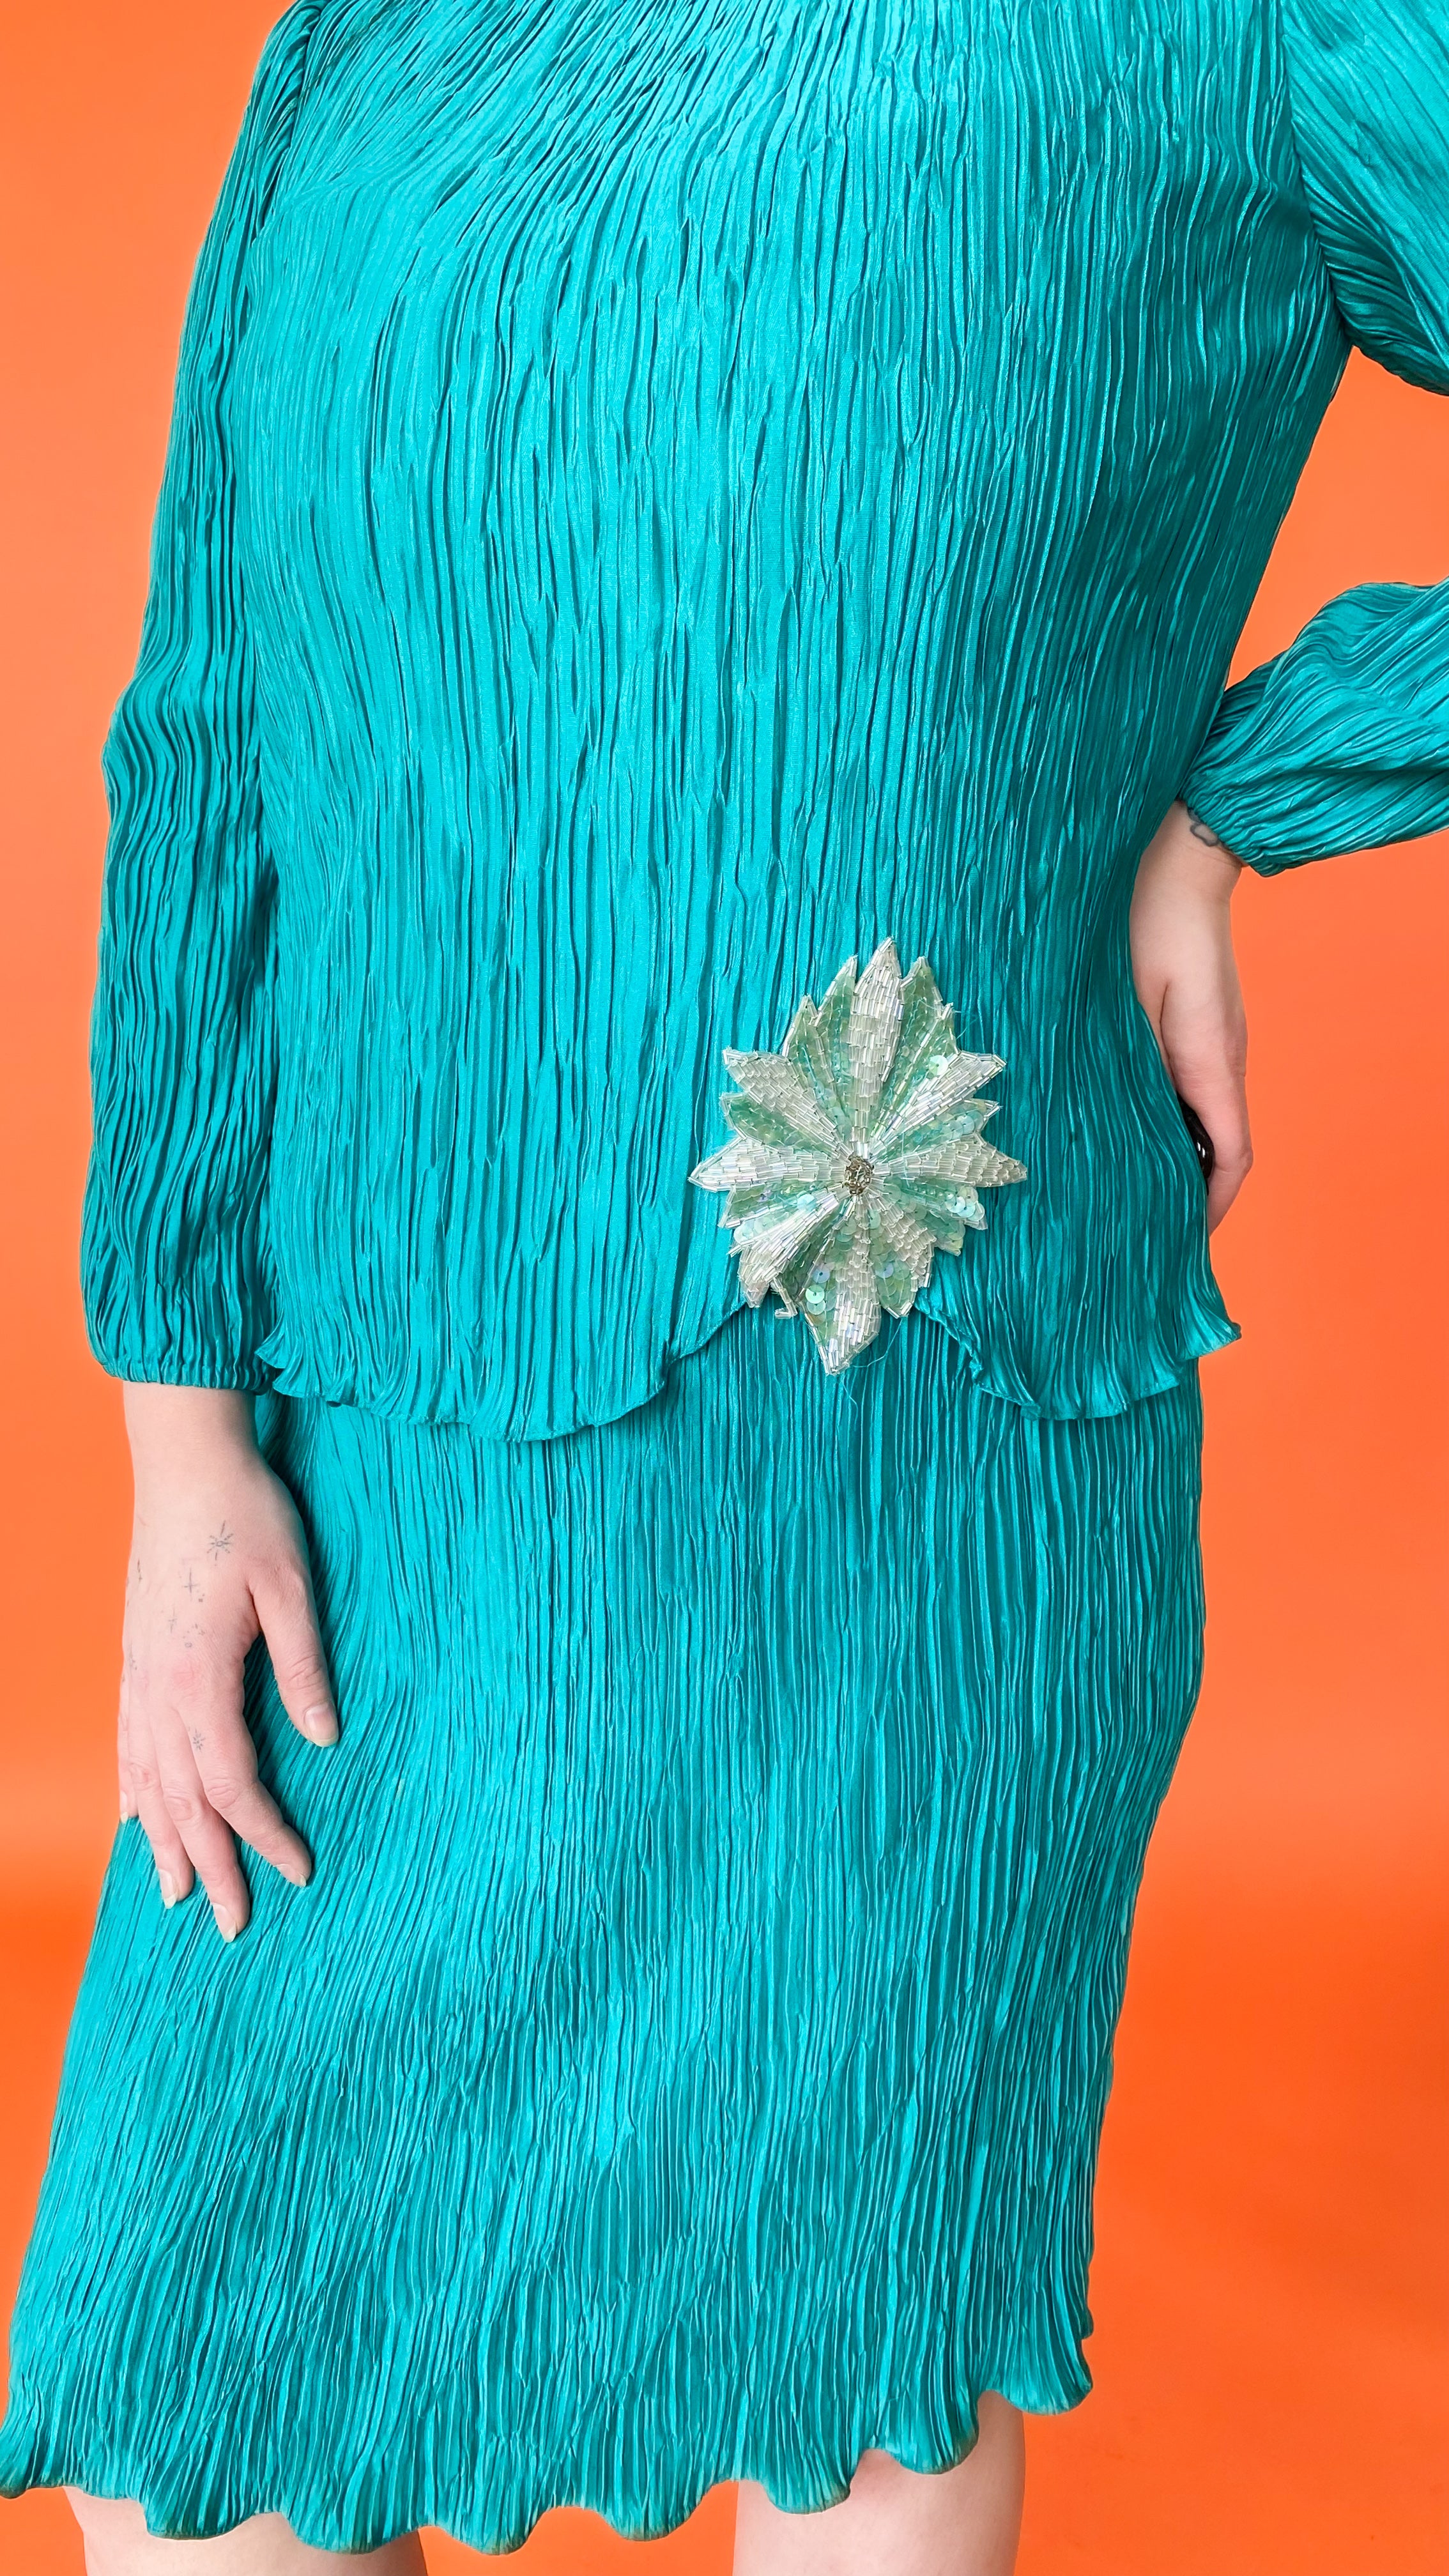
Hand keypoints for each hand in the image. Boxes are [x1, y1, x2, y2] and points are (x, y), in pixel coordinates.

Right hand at [117, 1385, 337, 1940]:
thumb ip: (303, 1668)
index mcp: (198, 1677)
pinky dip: (130, 1789)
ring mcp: (137, 1672)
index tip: (299, 1871)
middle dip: (209, 1865)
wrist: (184, 1460)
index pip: (230, 1782)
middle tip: (235, 1927)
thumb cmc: (247, 1515)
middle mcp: (156, 1686)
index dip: (263, 1833)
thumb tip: (324, 1740)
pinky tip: (132, 1818)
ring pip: (144, 1780)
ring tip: (177, 1896)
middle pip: (180, 1799)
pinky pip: (126, 1741)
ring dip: (162, 1841)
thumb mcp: (293, 1588)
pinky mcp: (134, 1656)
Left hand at [1130, 799, 1251, 1231]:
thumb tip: (1094, 1124)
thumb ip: (1116, 1064)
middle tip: (1139, 1224)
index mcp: (1212, 1060)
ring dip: (1174, 1151)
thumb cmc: (1141, 921)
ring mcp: (1215, 1037)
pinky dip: (1167, 1114)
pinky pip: (1190, 1084)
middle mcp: (1224, 1055)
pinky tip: (1125, 1120)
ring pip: (1202, 1114)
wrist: (1173, 857)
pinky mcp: (1199, 1021)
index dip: (1211, 1205)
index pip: (1232, 1156)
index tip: (1179, 1237)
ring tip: (1124, 1182)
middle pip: (1219, 1144)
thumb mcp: (1119, 1001)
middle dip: (1186, 1189)